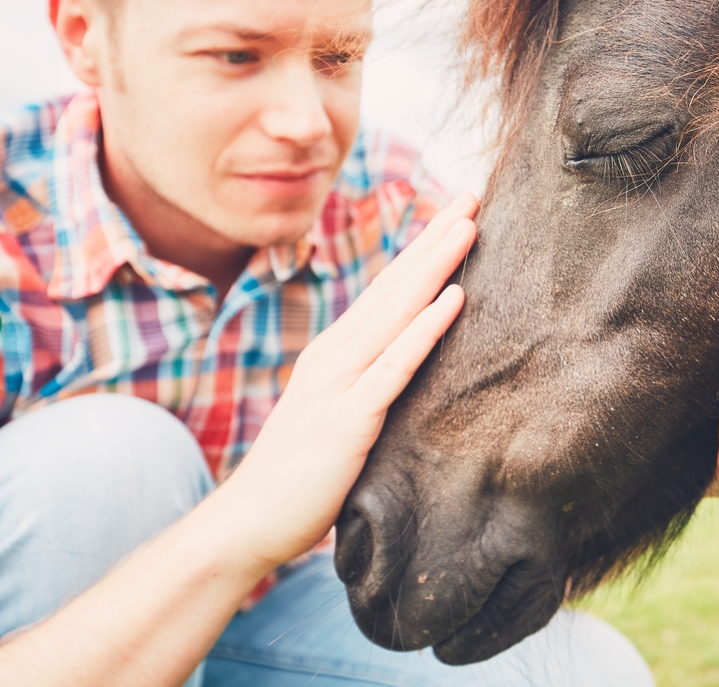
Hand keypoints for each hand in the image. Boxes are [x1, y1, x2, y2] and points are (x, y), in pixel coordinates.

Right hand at [219, 193, 479, 568]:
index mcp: (334, 354)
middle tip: (471, 196)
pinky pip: (395, 367)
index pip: (386, 291)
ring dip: (435, 267)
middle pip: (394, 287)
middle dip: (434, 241)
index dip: (420, 252)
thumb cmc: (298, 475)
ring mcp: (339, 384)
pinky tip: (453, 299)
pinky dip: (425, 330)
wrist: (247, 522)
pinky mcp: (348, 420)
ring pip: (397, 313)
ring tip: (468, 226)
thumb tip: (401, 369)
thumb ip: (364, 386)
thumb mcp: (335, 415)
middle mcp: (335, 356)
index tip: (454, 216)